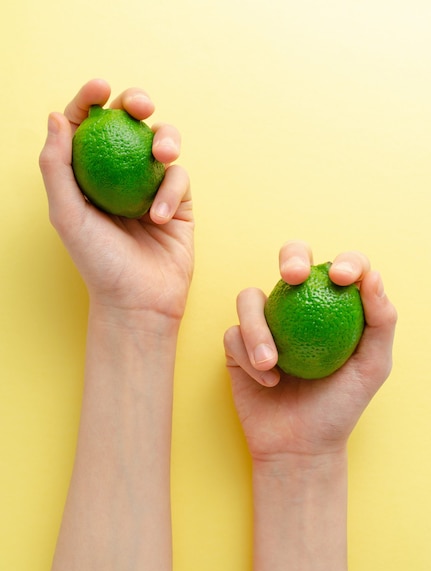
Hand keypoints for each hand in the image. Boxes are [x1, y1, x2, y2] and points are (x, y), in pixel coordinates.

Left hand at [39, 79, 193, 323]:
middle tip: (140, 105)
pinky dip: (171, 192)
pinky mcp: (179, 202)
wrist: (138, 301)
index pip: (87, 126)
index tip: (100, 88)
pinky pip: (179, 178)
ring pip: (163, 141)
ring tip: (163, 156)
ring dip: (166, 138)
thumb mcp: (66, 215)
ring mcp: (151, 187)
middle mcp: (120, 175)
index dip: (90, 99)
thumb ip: (56, 166)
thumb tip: (54, 116)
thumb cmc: (97, 262)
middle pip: (129, 123)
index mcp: (89, 174)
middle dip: (137, 103)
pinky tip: (160, 218)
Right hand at [224, 240, 396, 464]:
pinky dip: (248, 358)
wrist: (300, 446)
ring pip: (249, 298)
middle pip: (291, 259)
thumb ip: (380, 321)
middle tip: (295, 275)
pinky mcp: (237, 346)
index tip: (343, 278)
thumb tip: (372, 275)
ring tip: (272, 363)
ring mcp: (265, 325)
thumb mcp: (372, 367)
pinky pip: (233, 335)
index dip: (345, 260)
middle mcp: (297, 308)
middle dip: (291, 255)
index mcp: (332, 306)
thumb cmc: (340, 406)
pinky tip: (267, 381)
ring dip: (258, 328)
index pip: (340, 268)